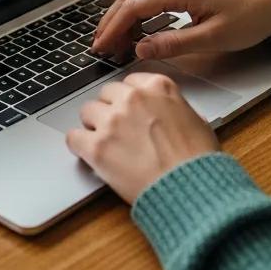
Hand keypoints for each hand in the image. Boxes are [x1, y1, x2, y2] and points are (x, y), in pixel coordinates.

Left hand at [66, 72, 217, 203]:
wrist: (190, 188)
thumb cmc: (198, 159)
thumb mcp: (196, 120)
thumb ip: (174, 108)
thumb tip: (168, 113)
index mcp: (158, 87)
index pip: (130, 81)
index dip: (129, 98)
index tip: (129, 108)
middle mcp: (133, 98)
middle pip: (106, 93)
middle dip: (111, 109)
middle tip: (117, 128)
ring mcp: (113, 121)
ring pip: (87, 111)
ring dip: (94, 125)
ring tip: (103, 141)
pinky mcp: (97, 147)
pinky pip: (73, 137)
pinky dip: (78, 145)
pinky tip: (87, 152)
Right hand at [91, 0, 270, 60]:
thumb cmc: (250, 19)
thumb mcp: (213, 39)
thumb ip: (174, 44)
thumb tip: (141, 49)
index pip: (135, 6)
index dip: (114, 27)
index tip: (101, 46)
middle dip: (112, 22)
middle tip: (100, 47)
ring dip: (123, 18)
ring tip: (113, 44)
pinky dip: (138, 15)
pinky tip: (135, 32)